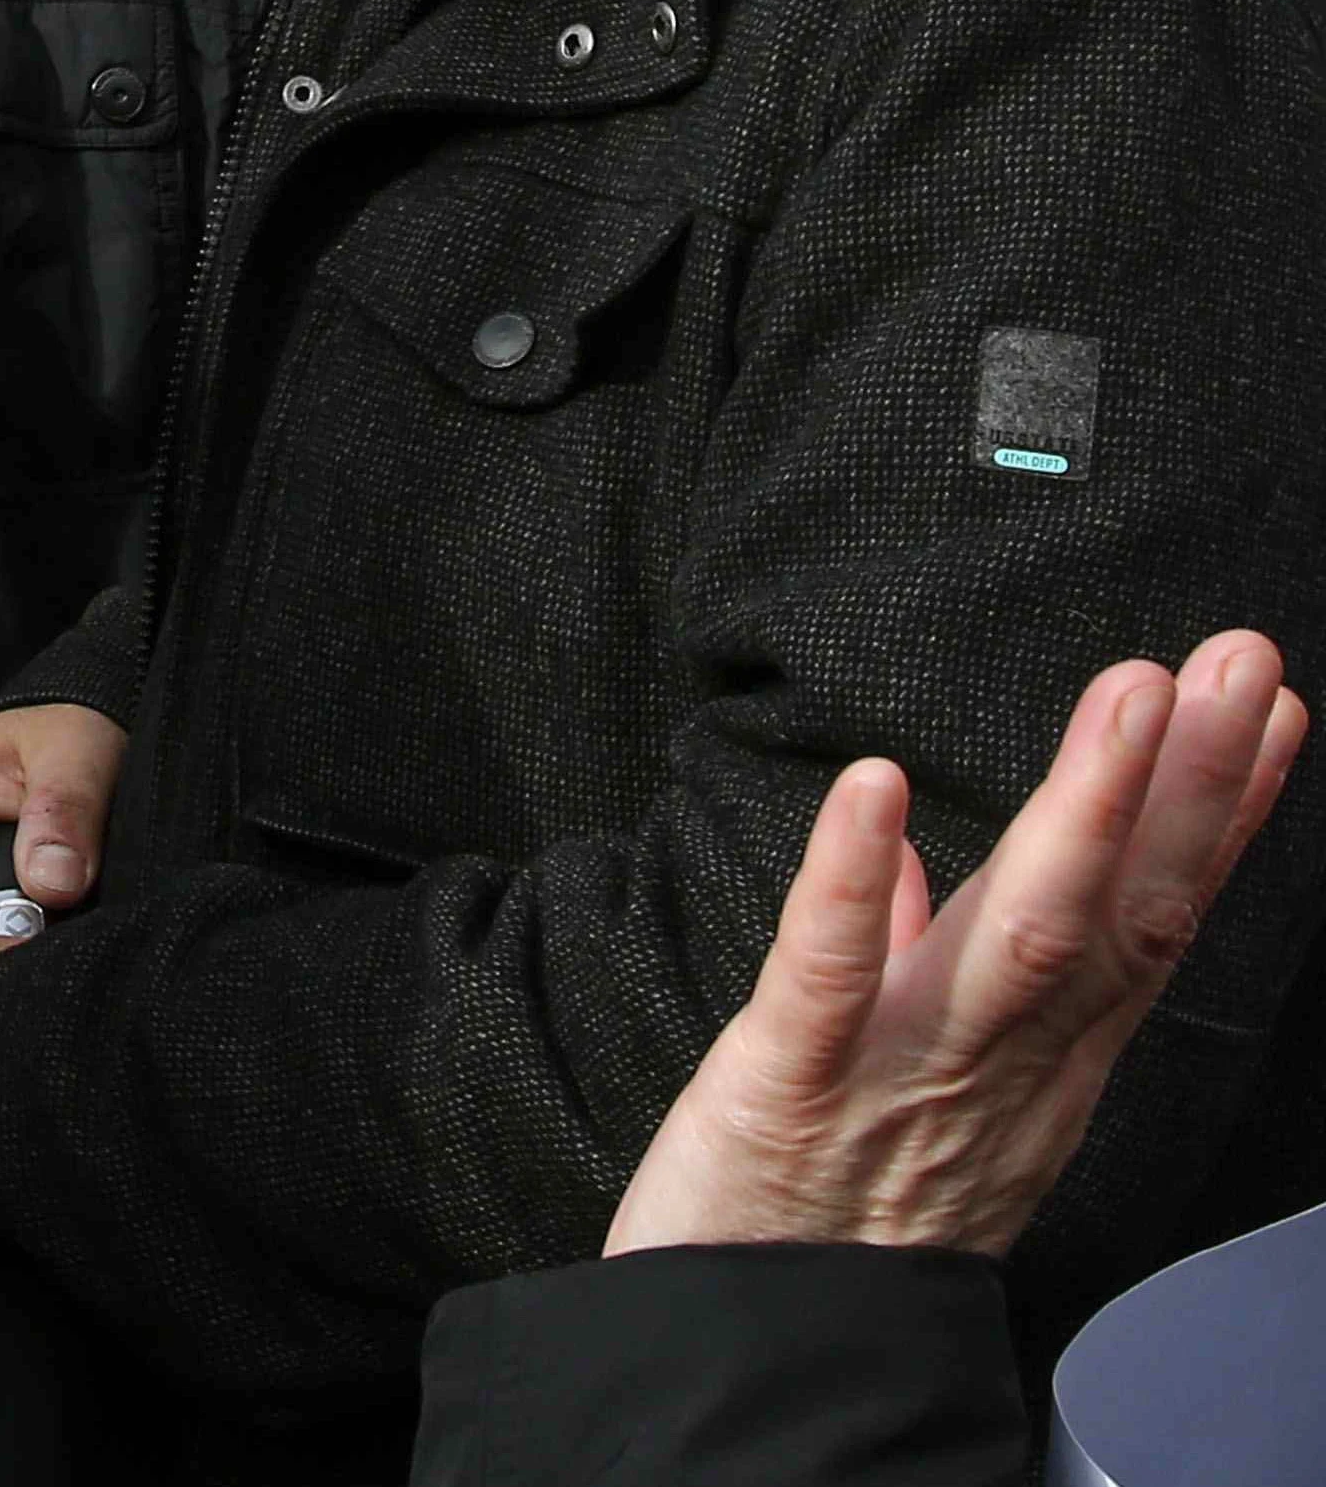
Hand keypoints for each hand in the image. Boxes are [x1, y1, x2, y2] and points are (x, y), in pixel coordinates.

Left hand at [606, 631, 1302, 1258]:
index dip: (1214, 820)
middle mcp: (999, 1066)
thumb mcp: (900, 1081)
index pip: (1147, 923)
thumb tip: (908, 866)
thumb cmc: (815, 1206)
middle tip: (1239, 664)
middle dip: (1186, 787)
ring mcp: (905, 1075)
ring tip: (1128, 696)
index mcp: (1033, 1060)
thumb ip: (912, 965)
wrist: (745, 1349)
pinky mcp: (792, 1084)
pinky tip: (878, 789)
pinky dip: (853, 880)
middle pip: (1119, 917)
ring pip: (1022, 939)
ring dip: (1081, 811)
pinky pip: (831, 974)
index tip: (1267, 714)